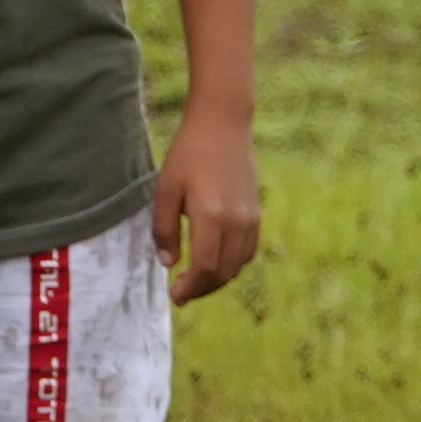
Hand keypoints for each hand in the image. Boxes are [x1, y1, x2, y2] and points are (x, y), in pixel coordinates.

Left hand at [156, 107, 262, 302]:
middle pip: (223, 272)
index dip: (190, 288)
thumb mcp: (165, 190)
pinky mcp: (257, 213)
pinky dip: (232, 264)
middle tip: (182, 293)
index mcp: (211, 216)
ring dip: (217, 279)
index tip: (175, 295)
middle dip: (202, 289)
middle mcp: (236, 221)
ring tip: (196, 281)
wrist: (223, 125)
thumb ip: (164, 230)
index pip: (204, 268)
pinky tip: (214, 262)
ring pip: (238, 265)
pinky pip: (248, 251)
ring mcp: (250, 218)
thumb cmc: (188, 154)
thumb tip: (168, 263)